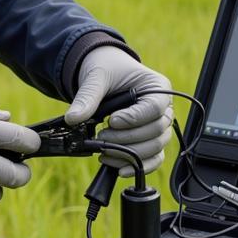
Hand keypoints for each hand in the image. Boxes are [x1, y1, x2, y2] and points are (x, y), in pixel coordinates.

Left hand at [65, 47, 173, 176]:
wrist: (105, 71)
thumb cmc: (106, 68)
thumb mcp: (96, 77)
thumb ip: (87, 97)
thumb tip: (73, 119)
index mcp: (158, 87)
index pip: (155, 108)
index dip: (134, 119)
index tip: (112, 121)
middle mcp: (165, 108)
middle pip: (157, 131)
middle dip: (127, 139)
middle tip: (102, 137)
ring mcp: (160, 125)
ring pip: (156, 148)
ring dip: (130, 155)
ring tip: (104, 151)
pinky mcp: (152, 140)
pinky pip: (154, 158)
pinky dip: (138, 166)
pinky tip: (119, 169)